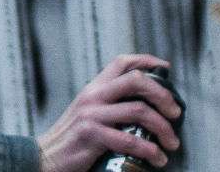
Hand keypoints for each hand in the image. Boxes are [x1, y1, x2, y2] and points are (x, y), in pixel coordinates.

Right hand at [37, 54, 181, 170]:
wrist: (43, 158)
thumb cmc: (70, 140)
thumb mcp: (87, 114)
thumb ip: (108, 106)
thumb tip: (143, 110)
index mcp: (93, 89)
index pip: (121, 62)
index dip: (146, 61)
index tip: (165, 69)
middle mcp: (93, 96)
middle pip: (136, 81)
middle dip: (163, 95)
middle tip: (176, 113)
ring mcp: (92, 115)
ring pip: (139, 111)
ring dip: (162, 128)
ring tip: (172, 143)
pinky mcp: (92, 136)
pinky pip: (129, 140)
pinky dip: (149, 150)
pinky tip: (157, 158)